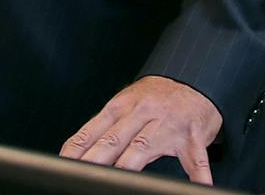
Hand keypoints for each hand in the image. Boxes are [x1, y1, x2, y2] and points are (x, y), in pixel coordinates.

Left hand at [60, 75, 221, 183]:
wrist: (192, 81)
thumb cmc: (155, 98)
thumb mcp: (128, 105)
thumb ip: (108, 128)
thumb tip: (81, 151)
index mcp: (121, 106)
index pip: (93, 130)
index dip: (77, 147)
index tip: (65, 162)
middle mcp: (142, 113)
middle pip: (114, 139)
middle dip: (96, 158)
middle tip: (83, 171)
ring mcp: (167, 125)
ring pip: (144, 147)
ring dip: (129, 164)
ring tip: (120, 180)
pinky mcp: (192, 136)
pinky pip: (195, 159)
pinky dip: (197, 175)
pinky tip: (198, 187)